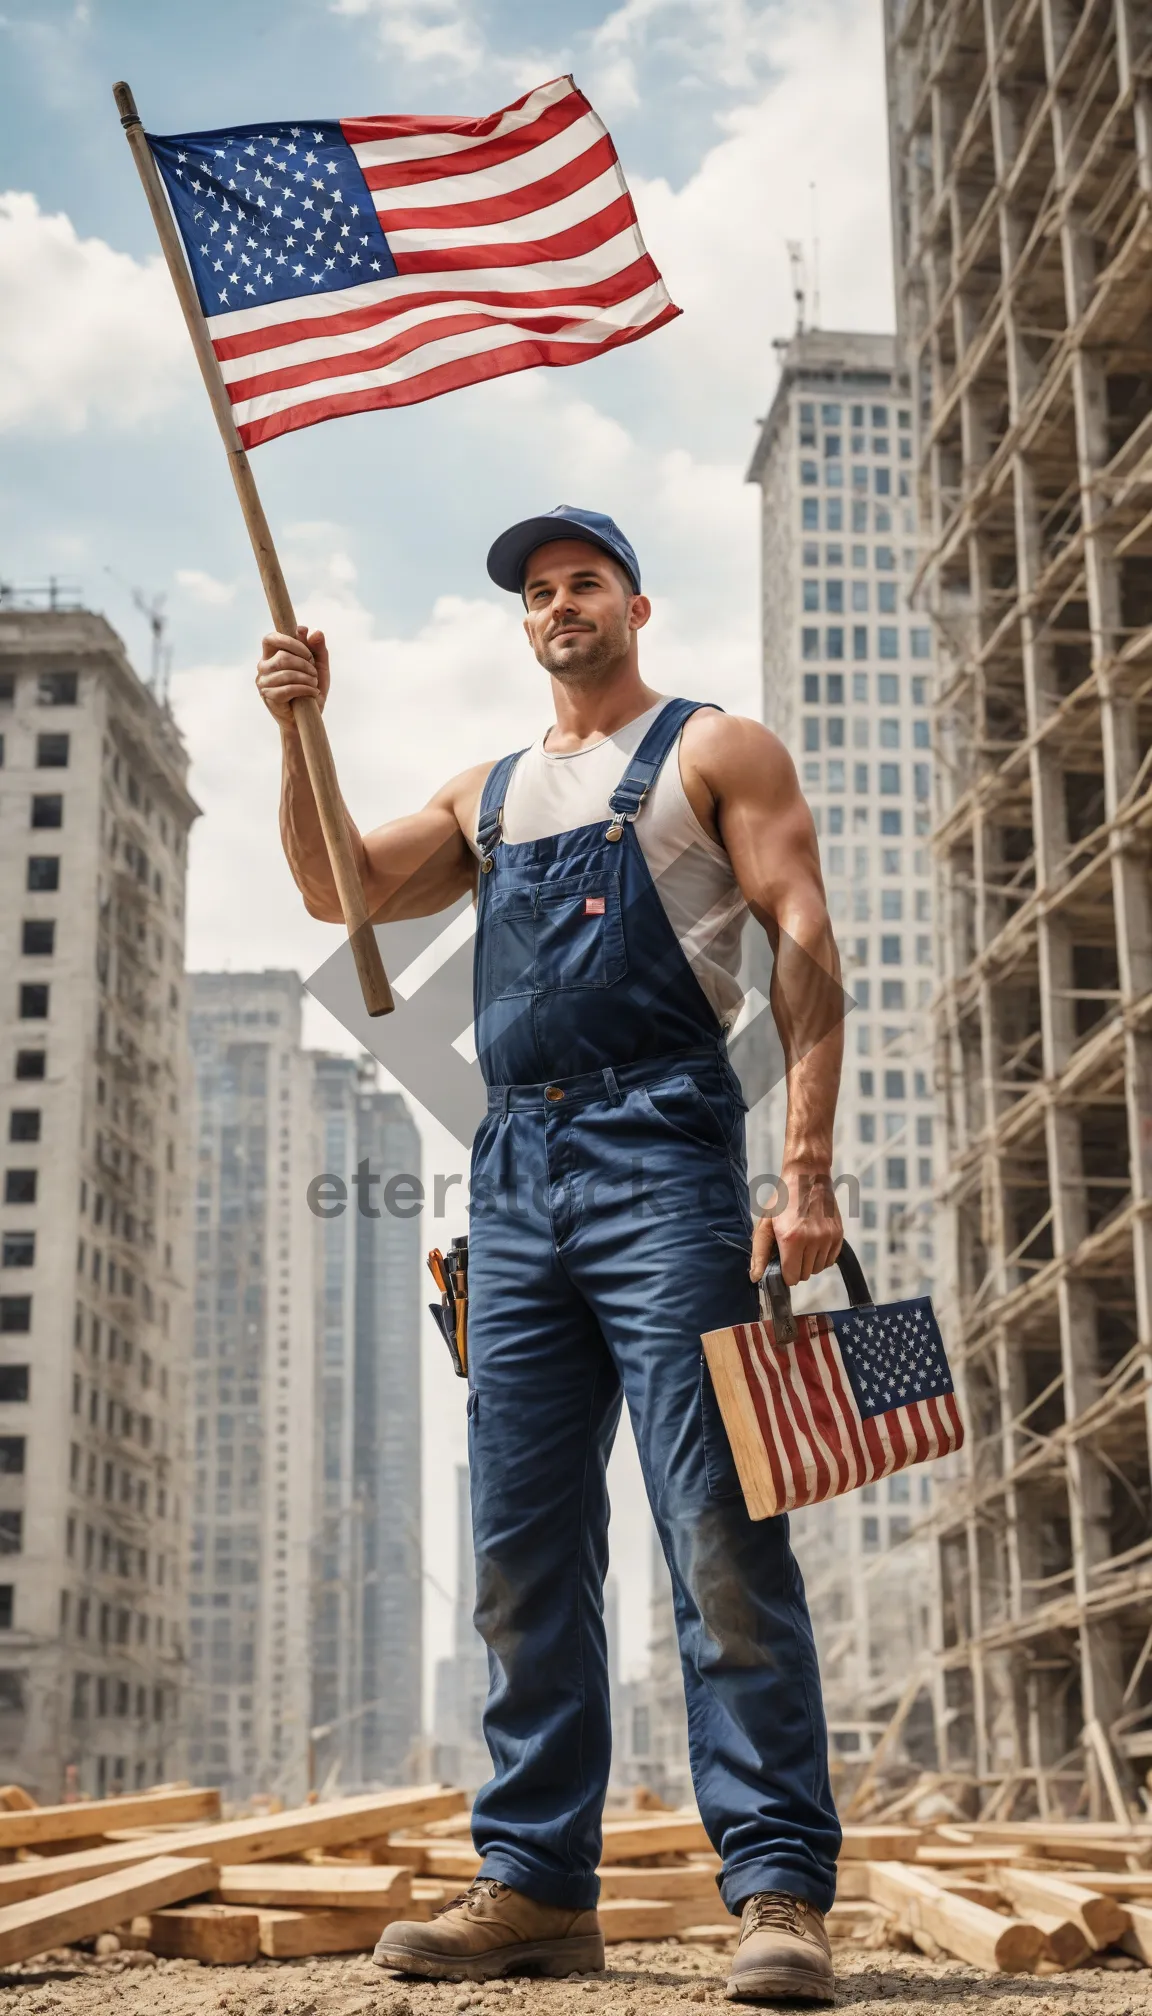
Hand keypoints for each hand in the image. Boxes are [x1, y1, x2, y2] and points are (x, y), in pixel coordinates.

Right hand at [256, 626, 329, 725]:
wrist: (307, 717)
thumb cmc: (310, 688)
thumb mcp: (319, 666)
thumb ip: (318, 648)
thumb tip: (316, 632)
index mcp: (272, 654)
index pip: (271, 638)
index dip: (290, 641)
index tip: (308, 653)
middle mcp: (264, 666)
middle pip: (282, 656)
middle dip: (304, 663)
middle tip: (314, 672)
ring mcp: (264, 682)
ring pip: (285, 673)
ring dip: (306, 678)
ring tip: (315, 683)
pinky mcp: (269, 696)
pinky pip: (287, 689)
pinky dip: (304, 689)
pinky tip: (313, 692)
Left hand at [750, 1169, 842, 1288]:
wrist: (808, 1178)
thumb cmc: (783, 1200)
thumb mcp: (765, 1224)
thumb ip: (759, 1253)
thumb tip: (755, 1278)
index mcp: (791, 1238)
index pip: (791, 1277)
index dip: (784, 1274)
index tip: (782, 1264)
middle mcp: (812, 1240)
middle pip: (805, 1275)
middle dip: (796, 1268)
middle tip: (791, 1251)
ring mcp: (827, 1238)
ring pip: (818, 1270)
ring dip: (809, 1263)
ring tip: (802, 1246)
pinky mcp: (838, 1235)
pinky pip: (830, 1261)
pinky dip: (821, 1258)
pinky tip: (814, 1244)